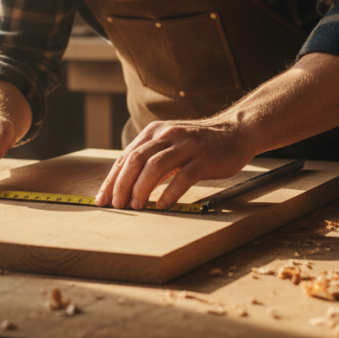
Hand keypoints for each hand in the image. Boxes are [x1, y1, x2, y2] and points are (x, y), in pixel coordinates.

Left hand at [94, 114, 254, 210]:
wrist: (236, 131)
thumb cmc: (199, 144)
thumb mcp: (170, 144)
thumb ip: (150, 158)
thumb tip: (124, 184)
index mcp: (155, 132)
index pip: (125, 156)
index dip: (112, 179)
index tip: (102, 199)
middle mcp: (167, 135)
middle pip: (136, 160)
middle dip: (122, 184)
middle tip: (117, 205)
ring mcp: (186, 146)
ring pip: (155, 166)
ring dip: (141, 188)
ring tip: (136, 206)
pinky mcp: (204, 158)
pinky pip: (183, 176)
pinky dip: (170, 192)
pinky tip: (162, 205)